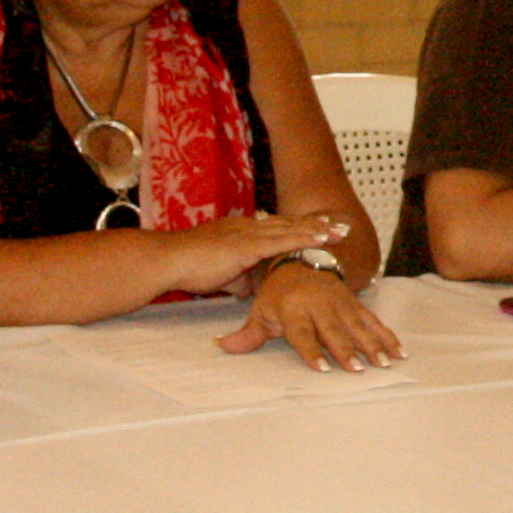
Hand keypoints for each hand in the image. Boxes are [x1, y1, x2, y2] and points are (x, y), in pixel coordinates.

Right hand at [156, 213, 351, 297]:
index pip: (278, 227)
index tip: (322, 227)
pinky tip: (321, 238)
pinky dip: (304, 238)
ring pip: (291, 229)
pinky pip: (283, 240)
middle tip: (341, 225)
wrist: (171, 261)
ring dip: (317, 230)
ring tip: (340, 231)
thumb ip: (238, 280)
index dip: (301, 227)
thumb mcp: (220, 276)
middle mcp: (248, 227)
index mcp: (242, 232)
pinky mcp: (248, 244)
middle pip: (290, 223)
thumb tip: (248, 289)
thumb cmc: (189, 268)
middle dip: (316, 224)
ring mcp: (249, 233)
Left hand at [222, 261, 404, 370]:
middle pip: (334, 331)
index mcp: (293, 307)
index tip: (322, 368)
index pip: (302, 333)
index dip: (311, 351)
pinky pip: (372, 320)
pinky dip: (386, 335)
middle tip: (359, 369)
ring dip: (372, 345)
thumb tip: (223, 347)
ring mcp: (339, 303)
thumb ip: (248, 334)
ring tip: (384, 362)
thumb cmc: (277, 292)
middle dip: (347, 350)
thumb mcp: (261, 310)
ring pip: (357, 325)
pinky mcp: (354, 303)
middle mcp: (318, 304)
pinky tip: (398, 351)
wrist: (300, 259)